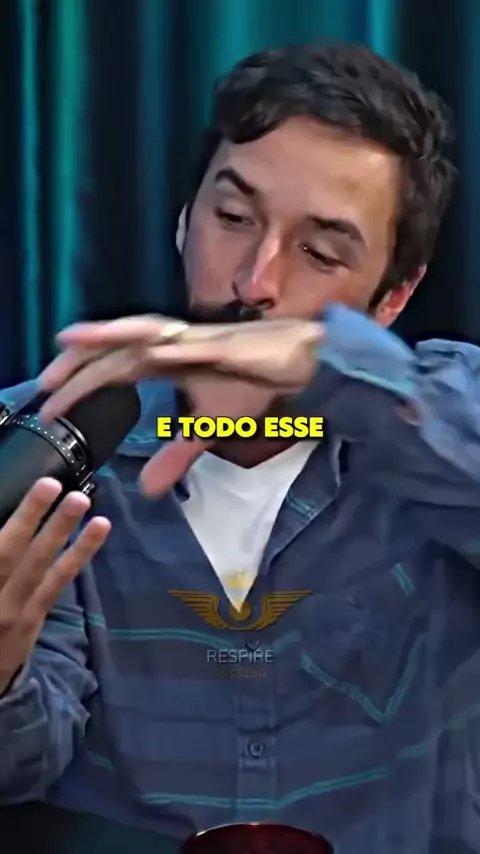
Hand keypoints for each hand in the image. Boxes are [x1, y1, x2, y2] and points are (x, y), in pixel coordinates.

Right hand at [0, 478, 109, 694]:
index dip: (17, 521)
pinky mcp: (34, 617)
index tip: (38, 489)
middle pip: (8, 552)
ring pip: (40, 564)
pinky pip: (59, 581)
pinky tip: (100, 528)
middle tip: (50, 482)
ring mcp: (14, 610)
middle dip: (29, 515)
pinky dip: (80, 553)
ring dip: (61, 529)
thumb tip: (7, 532)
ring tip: (80, 499)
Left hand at [38, 314, 322, 494]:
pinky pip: (197, 349)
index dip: (81, 383)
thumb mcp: (209, 428)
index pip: (114, 369)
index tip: (49, 406)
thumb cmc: (255, 384)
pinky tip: (152, 353)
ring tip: (72, 342)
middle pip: (117, 348)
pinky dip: (174, 350)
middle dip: (80, 363)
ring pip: (145, 335)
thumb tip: (147, 490)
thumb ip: (177, 454)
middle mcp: (175, 344)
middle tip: (45, 383)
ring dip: (109, 340)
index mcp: (168, 360)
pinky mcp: (229, 347)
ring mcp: (199, 342)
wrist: (302, 361)